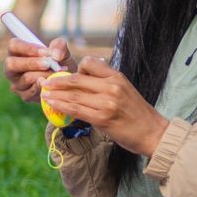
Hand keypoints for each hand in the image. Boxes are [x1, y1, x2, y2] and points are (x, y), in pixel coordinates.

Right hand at [5, 35, 77, 102]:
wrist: (66, 81)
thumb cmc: (59, 61)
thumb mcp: (61, 51)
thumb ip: (59, 46)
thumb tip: (55, 55)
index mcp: (17, 52)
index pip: (14, 46)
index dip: (29, 48)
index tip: (46, 52)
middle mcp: (12, 68)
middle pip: (12, 64)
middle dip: (31, 63)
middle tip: (48, 64)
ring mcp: (17, 83)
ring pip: (25, 79)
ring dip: (43, 75)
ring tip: (57, 72)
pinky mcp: (24, 96)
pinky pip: (32, 92)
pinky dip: (45, 87)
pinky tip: (55, 83)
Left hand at [38, 58, 169, 156]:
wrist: (153, 133)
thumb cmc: (137, 113)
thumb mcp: (125, 90)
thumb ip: (106, 83)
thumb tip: (83, 80)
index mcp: (117, 77)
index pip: (90, 63)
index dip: (75, 69)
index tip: (67, 76)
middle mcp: (111, 87)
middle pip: (76, 79)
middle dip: (56, 80)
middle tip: (44, 82)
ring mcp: (107, 103)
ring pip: (73, 95)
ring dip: (54, 94)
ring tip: (43, 94)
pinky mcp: (102, 118)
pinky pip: (76, 110)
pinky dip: (60, 106)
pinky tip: (51, 104)